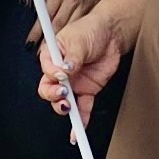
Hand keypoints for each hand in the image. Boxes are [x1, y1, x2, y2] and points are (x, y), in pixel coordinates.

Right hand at [39, 0, 129, 125]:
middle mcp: (61, 72)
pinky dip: (81, 120)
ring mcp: (73, 83)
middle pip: (48, 89)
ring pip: (62, 101)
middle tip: (62, 93)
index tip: (60, 74)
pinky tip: (79, 129)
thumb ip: (72, 56)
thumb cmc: (92, 29)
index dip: (51, 74)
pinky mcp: (87, 90)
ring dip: (63, 108)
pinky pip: (82, 108)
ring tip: (68, 107)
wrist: (113, 34)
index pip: (46, 69)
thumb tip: (65, 69)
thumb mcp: (79, 39)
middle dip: (52, 94)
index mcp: (53, 55)